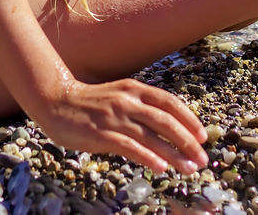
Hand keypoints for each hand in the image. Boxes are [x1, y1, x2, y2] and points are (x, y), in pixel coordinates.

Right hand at [29, 78, 208, 174]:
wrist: (55, 101)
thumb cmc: (89, 103)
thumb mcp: (118, 96)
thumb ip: (140, 108)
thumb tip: (167, 128)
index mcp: (134, 89)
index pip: (169, 102)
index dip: (189, 119)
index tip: (202, 136)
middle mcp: (127, 101)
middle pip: (166, 121)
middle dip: (188, 141)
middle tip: (202, 159)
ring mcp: (114, 117)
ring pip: (152, 136)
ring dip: (174, 154)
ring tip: (189, 168)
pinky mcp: (101, 134)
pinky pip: (130, 147)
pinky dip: (148, 158)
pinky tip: (161, 168)